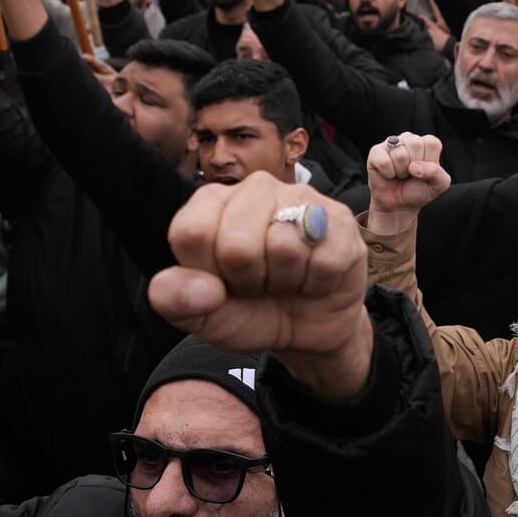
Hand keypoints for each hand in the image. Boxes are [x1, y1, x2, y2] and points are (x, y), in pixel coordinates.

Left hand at [148, 172, 373, 401]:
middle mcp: (256, 188)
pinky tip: (314, 278)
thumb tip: (201, 288)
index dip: (207, 273)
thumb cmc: (253, 310)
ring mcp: (302, 199)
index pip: (192, 233)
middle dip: (248, 280)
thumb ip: (176, 300)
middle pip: (237, 244)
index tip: (220, 280)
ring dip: (285, 282)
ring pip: (284, 249)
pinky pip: (323, 260)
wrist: (310, 328)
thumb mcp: (203, 316)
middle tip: (259, 282)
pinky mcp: (340, 220)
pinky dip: (317, 284)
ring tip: (286, 278)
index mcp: (212, 202)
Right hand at [363, 132, 449, 237]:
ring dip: (401, 172)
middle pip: (415, 144)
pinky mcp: (376, 152)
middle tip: (410, 174)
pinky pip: (384, 161)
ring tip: (400, 175)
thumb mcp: (439, 185)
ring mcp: (391, 143)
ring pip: (400, 154)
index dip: (429, 163)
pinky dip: (388, 174)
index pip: (432, 143)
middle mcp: (409, 139)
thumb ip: (437, 173)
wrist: (399, 205)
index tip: (424, 171)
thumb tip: (414, 166)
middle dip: (414, 167)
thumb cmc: (419, 191)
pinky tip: (389, 175)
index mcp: (427, 143)